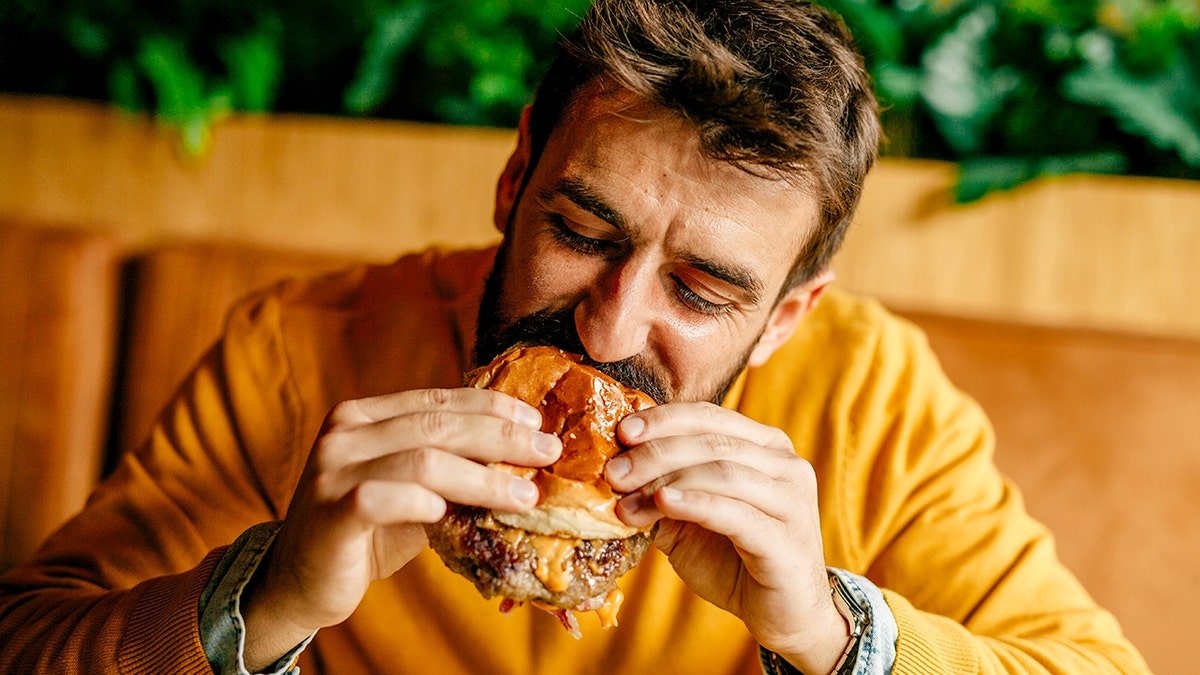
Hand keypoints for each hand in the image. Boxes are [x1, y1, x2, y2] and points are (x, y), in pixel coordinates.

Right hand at [241, 388, 561, 668]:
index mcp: (364, 416)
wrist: (299, 580)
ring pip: (422, 459)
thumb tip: (522, 458)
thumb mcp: (410, 490)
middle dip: (501, 438)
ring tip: (524, 495)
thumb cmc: (365, 532)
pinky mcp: (331, 510)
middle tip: (546, 453)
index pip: (438, 401)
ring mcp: (333, 470)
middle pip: (438, 425)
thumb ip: (448, 467)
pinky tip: (452, 513)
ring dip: (482, 477)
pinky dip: (425, 502)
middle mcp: (345, 433)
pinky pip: (386, 498)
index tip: (536, 423)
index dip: (491, 407)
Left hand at [605, 402, 848, 673]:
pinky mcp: (788, 540)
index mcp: (766, 446)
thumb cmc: (735, 560)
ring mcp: (792, 501)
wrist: (784, 614)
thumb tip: (612, 470)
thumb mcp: (689, 519)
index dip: (663, 420)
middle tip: (614, 472)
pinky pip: (735, 513)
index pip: (709, 417)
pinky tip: (662, 504)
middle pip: (711, 442)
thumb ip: (661, 491)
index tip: (622, 431)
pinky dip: (695, 503)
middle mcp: (786, 465)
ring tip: (626, 499)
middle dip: (655, 453)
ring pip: (722, 473)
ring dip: (666, 482)